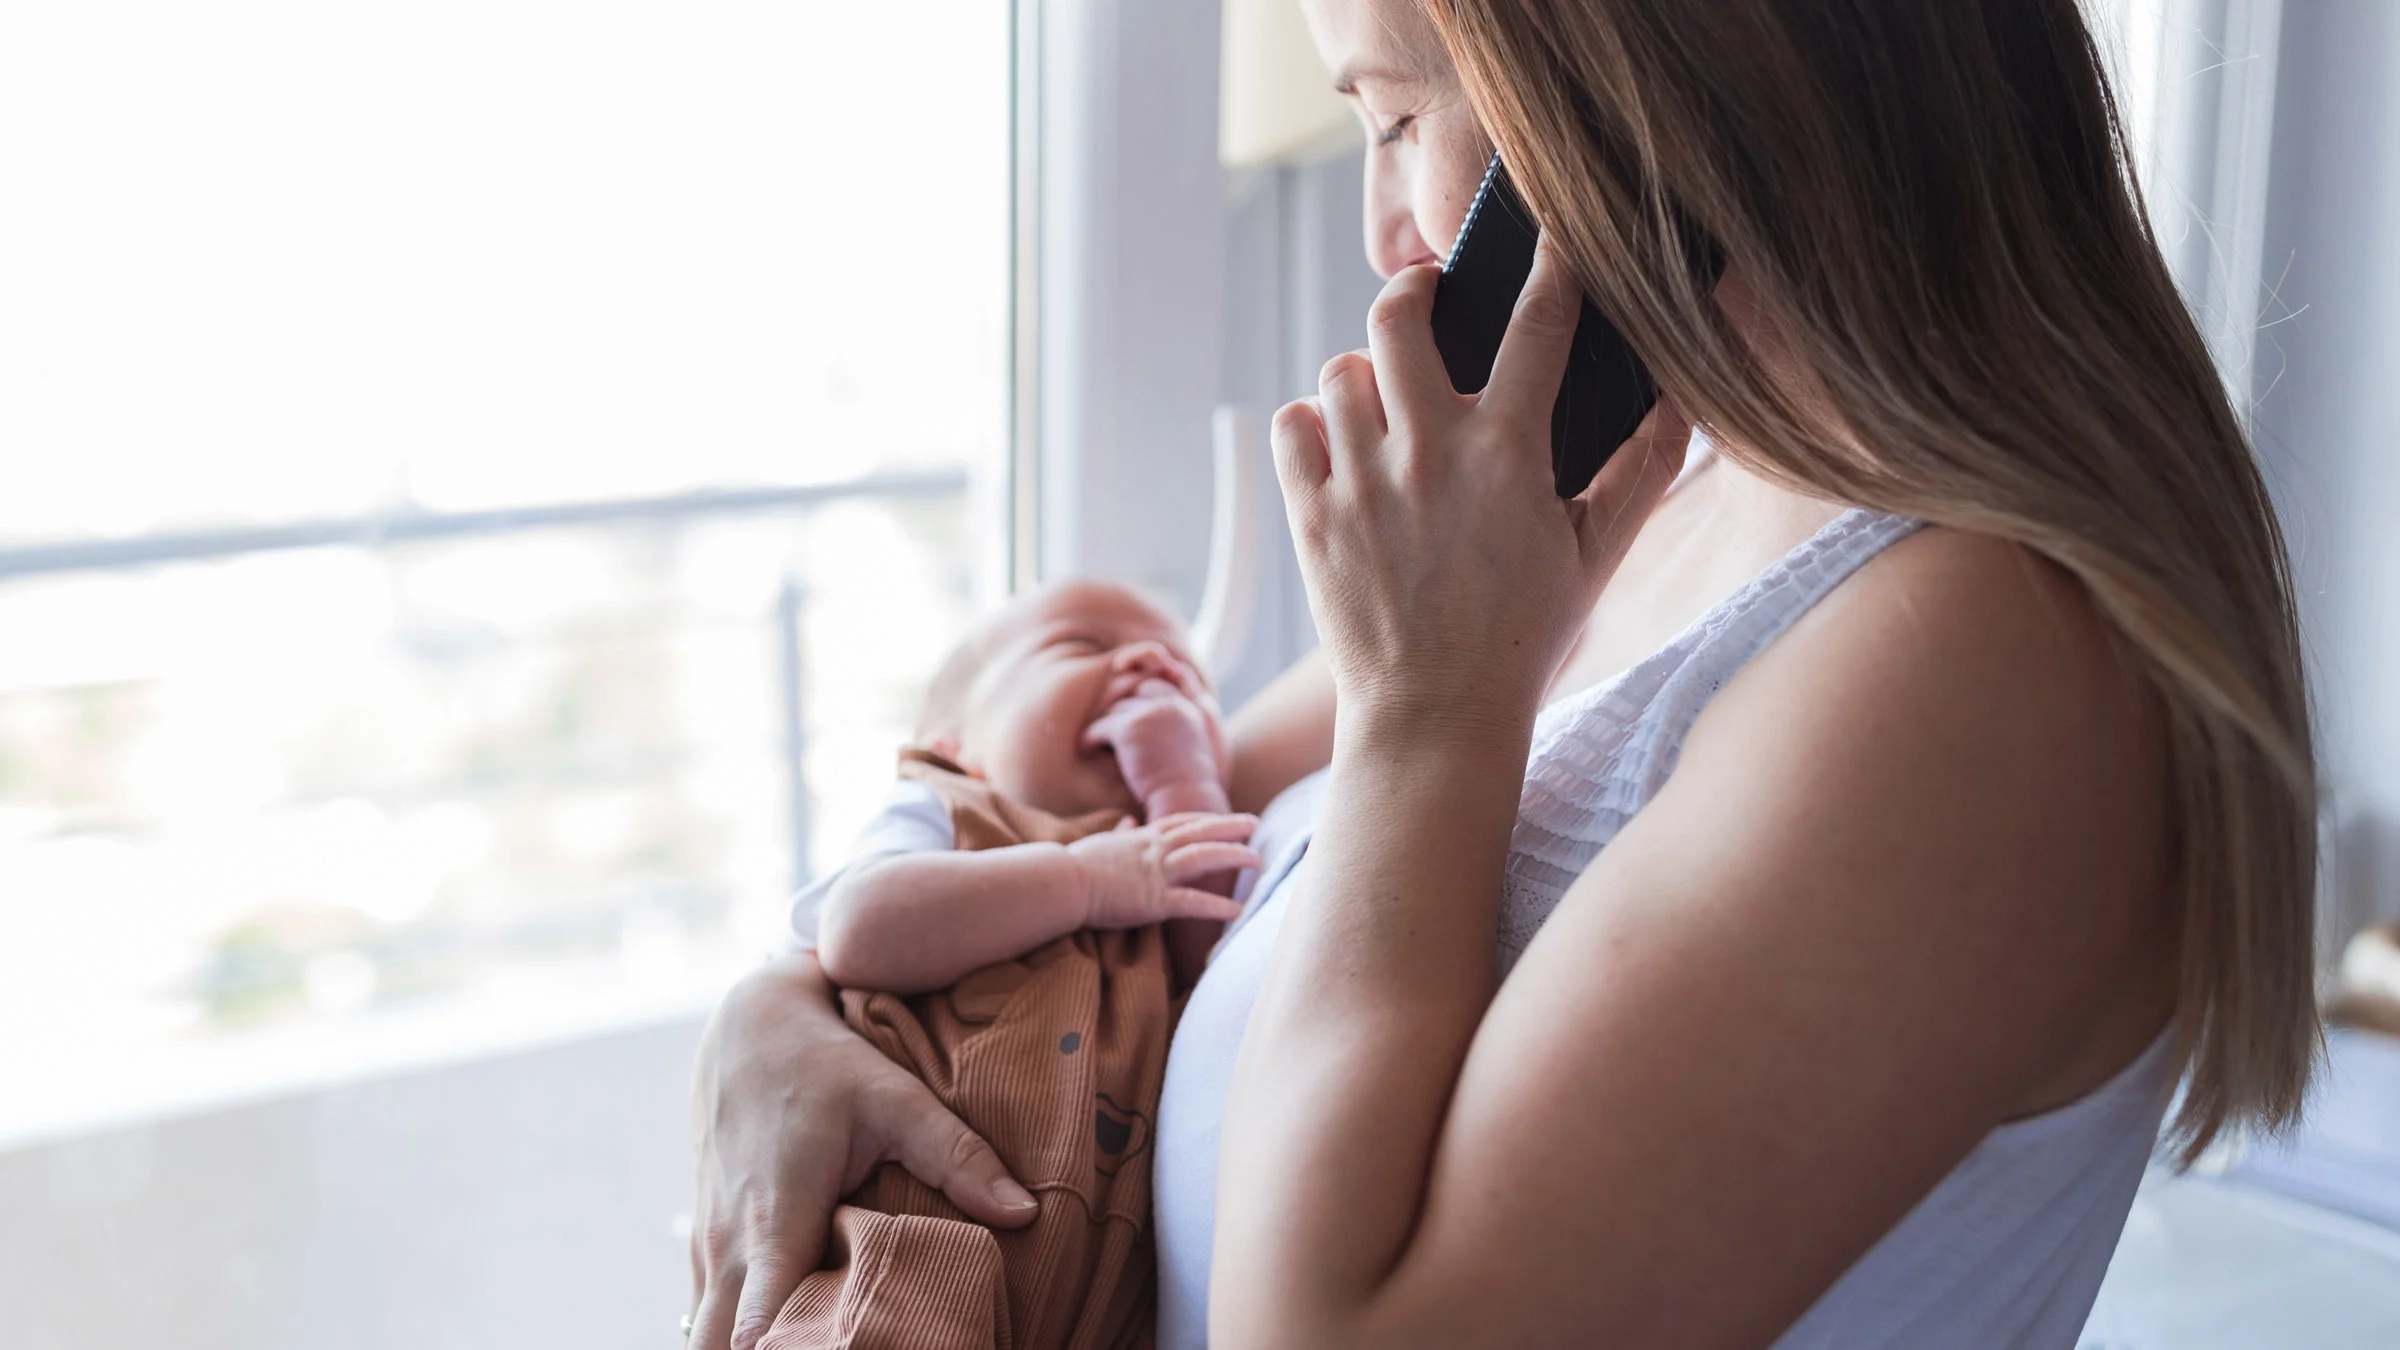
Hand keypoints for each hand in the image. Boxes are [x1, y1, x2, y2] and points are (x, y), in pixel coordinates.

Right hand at [687, 952, 1039, 1349]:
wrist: (748, 1027)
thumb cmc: (822, 1062)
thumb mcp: (896, 1098)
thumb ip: (957, 1157)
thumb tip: (1024, 1213)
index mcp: (776, 1219)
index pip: (758, 1325)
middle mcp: (728, 1246)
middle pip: (720, 1346)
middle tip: (840, 1349)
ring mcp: (706, 1249)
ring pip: (707, 1333)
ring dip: (761, 1343)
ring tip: (823, 1342)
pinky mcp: (703, 1247)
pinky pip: (708, 1310)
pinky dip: (741, 1327)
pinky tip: (792, 1329)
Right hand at [1067, 813, 1258, 928]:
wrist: (1063, 882)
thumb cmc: (1076, 865)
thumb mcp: (1103, 841)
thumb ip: (1121, 831)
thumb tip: (1128, 819)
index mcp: (1141, 837)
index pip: (1180, 822)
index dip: (1205, 820)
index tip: (1224, 819)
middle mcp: (1154, 850)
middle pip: (1200, 832)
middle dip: (1230, 827)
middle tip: (1254, 824)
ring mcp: (1156, 873)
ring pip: (1204, 858)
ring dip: (1232, 857)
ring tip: (1256, 861)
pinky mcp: (1155, 901)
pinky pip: (1193, 902)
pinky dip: (1217, 905)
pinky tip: (1237, 910)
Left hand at [1081, 675, 1229, 814]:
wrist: (1185, 804)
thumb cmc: (1186, 788)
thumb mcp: (1188, 750)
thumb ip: (1175, 728)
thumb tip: (1152, 716)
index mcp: (1189, 708)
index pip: (1156, 687)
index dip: (1139, 701)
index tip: (1128, 719)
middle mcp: (1171, 704)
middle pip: (1134, 695)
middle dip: (1122, 713)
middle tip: (1110, 732)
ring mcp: (1150, 713)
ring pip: (1115, 711)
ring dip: (1106, 727)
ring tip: (1097, 743)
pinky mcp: (1129, 727)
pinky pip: (1100, 726)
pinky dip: (1090, 738)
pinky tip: (1086, 749)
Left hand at [1270, 246, 1691, 745]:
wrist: (1435, 716)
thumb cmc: (1524, 637)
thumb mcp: (1597, 555)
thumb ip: (1641, 472)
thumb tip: (1682, 404)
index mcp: (1507, 453)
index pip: (1535, 326)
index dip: (1550, 267)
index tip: (1551, 235)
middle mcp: (1426, 453)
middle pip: (1398, 317)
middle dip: (1414, 290)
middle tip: (1427, 296)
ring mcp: (1360, 482)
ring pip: (1340, 371)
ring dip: (1365, 372)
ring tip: (1386, 398)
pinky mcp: (1311, 516)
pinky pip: (1294, 427)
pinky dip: (1313, 424)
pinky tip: (1341, 445)